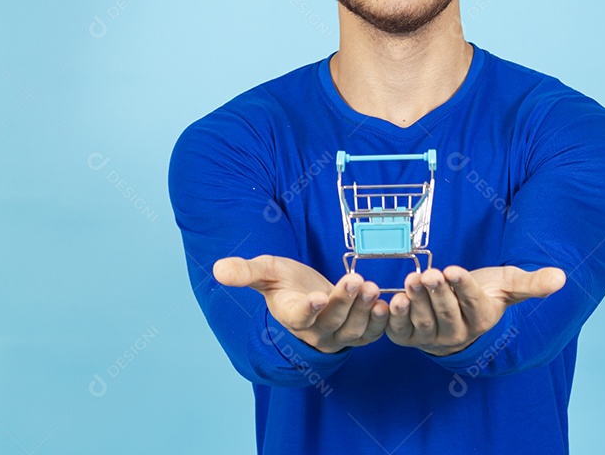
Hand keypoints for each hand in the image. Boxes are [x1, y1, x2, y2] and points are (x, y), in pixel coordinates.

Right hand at [213, 255, 388, 353]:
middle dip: (344, 302)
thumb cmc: (284, 281)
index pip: (299, 317)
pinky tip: (386, 303)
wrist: (305, 292)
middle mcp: (314, 331)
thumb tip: (218, 269)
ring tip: (371, 287)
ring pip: (352, 330)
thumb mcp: (265, 271)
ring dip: (364, 310)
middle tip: (356, 280)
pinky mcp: (356, 333)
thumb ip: (245, 271)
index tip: (317, 297)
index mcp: (291, 315)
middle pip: (330, 323)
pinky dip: (379, 322)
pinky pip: (370, 334)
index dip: (308, 309)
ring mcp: (336, 335)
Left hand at [386, 265, 564, 356]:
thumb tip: (561, 277)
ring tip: (412, 280)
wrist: (457, 312)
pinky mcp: (409, 337)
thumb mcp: (508, 285)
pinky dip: (396, 318)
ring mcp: (432, 338)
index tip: (453, 269)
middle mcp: (458, 334)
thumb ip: (532, 283)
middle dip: (437, 292)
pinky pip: (401, 331)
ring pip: (425, 322)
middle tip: (429, 273)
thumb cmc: (485, 294)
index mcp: (483, 318)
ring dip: (417, 301)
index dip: (462, 287)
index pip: (473, 303)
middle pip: (447, 313)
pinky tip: (393, 301)